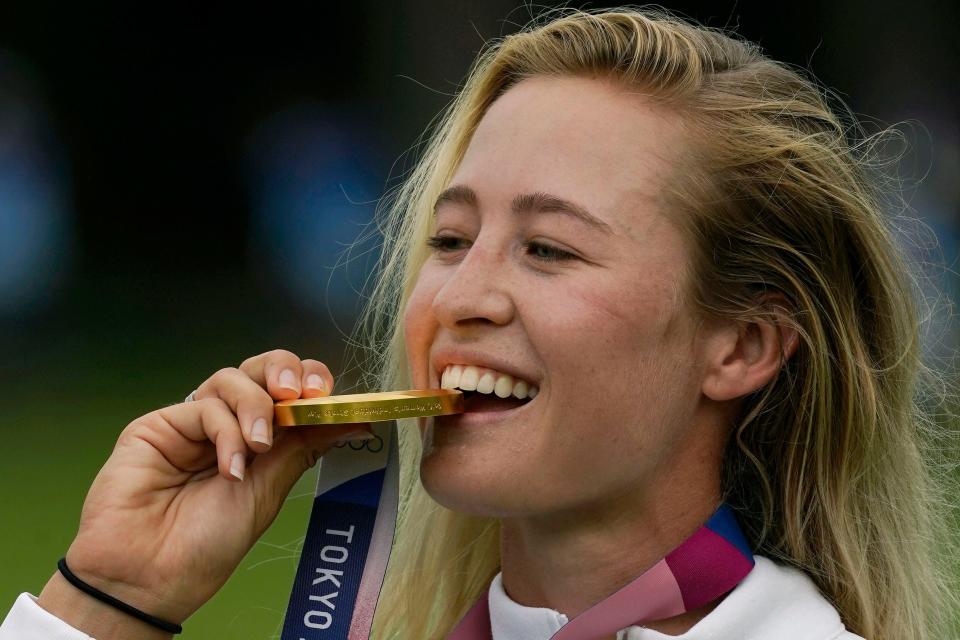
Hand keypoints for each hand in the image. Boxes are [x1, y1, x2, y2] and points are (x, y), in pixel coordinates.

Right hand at [38, 349, 373, 634]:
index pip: (287, 392)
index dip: (308, 381)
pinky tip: (230, 467)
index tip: (326, 396)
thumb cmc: (209, 545)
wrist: (151, 579)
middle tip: (297, 394)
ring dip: (256, 406)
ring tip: (260, 446)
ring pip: (232, 379)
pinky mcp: (158, 425)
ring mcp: (192, 422)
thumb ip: (302, 448)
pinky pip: (204, 406)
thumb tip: (353, 421)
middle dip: (285, 371)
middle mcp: (226, 424)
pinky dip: (225, 431)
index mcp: (259, 440)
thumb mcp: (269, 492)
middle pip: (260, 370)